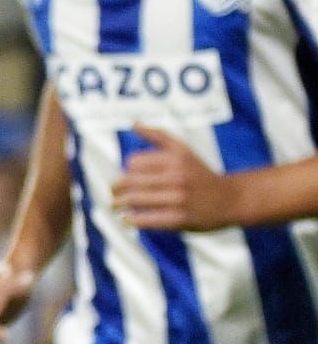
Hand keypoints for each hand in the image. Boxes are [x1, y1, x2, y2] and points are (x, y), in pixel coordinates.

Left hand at [114, 126, 232, 230]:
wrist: (231, 199)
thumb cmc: (201, 174)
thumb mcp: (184, 150)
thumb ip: (158, 135)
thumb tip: (134, 123)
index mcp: (175, 159)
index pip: (134, 162)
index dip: (127, 170)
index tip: (128, 176)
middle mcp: (176, 177)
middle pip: (131, 181)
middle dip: (116, 188)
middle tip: (112, 193)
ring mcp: (177, 199)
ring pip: (135, 199)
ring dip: (119, 204)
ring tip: (115, 205)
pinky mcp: (179, 219)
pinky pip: (147, 219)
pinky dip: (131, 220)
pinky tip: (125, 219)